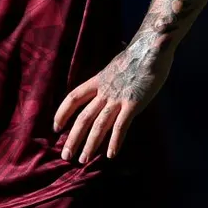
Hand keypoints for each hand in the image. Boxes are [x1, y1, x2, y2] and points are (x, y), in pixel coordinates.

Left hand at [53, 44, 173, 163]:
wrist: (152, 47)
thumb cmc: (138, 56)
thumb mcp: (116, 65)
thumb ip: (110, 77)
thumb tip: (105, 81)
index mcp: (98, 80)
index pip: (73, 97)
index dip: (62, 112)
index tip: (55, 127)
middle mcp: (104, 91)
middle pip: (83, 117)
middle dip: (73, 138)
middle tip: (65, 156)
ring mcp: (118, 98)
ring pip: (98, 125)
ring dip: (89, 144)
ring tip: (82, 161)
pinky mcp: (134, 103)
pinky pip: (121, 126)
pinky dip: (115, 141)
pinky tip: (110, 155)